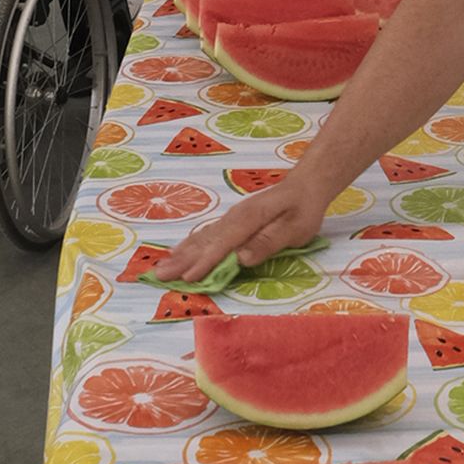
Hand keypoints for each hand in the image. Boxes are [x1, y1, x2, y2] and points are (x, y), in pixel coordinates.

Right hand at [161, 171, 331, 282]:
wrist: (305, 185)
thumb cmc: (303, 208)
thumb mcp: (295, 228)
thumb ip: (267, 242)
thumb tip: (241, 258)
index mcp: (249, 220)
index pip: (222, 245)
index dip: (205, 263)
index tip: (188, 279)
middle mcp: (234, 218)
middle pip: (204, 242)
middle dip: (181, 261)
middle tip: (158, 276)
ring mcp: (231, 219)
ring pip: (201, 238)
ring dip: (180, 254)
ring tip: (160, 268)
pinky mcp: (232, 222)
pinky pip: (206, 235)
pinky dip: (190, 245)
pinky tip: (179, 252)